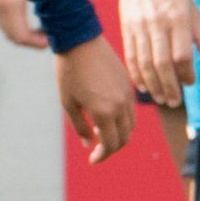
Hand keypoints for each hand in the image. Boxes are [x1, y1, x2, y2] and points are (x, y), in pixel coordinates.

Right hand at [0, 0, 46, 51]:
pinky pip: (5, 21)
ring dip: (24, 36)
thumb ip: (48, 1)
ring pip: (7, 30)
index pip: (20, 35)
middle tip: (48, 40)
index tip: (49, 42)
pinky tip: (32, 23)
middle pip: (12, 36)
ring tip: (42, 32)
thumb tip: (57, 24)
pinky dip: (17, 27)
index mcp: (10, 2)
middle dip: (31, 42)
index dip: (35, 43)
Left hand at [53, 37, 135, 162]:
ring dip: (118, 134)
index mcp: (105, 111)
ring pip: (131, 124)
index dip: (102, 156)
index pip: (111, 144)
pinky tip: (106, 116)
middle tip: (96, 151)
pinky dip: (122, 119)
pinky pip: (131, 109)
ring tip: (99, 132)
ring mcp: (128, 93)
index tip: (92, 160)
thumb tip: (88, 144)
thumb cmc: (69, 72)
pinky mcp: (129, 83)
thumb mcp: (68, 102)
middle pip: (124, 137)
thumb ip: (80, 126)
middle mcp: (121, 104)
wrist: (80, 40)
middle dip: (111, 148)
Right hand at [119, 0, 199, 109]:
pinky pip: (131, 57)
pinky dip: (136, 75)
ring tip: (161, 99)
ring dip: (153, 85)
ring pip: (145, 63)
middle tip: (174, 102)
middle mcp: (157, 24)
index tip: (190, 82)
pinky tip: (143, 87)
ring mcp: (139, 27)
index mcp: (177, 19)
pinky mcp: (126, 30)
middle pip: (162, 63)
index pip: (182, 55)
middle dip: (169, 86)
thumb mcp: (191, 11)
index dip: (186, 73)